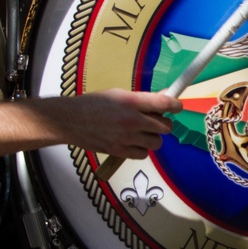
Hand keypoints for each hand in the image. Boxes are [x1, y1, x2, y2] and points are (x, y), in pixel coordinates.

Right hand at [59, 90, 182, 158]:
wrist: (69, 120)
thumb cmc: (94, 104)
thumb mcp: (119, 94)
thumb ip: (142, 99)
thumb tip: (165, 99)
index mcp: (132, 101)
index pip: (165, 104)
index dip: (176, 105)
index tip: (177, 107)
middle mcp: (132, 120)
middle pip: (165, 127)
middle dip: (163, 123)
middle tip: (154, 121)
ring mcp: (126, 138)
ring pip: (157, 142)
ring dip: (153, 137)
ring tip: (142, 132)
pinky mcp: (119, 151)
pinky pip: (144, 154)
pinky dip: (142, 149)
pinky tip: (134, 142)